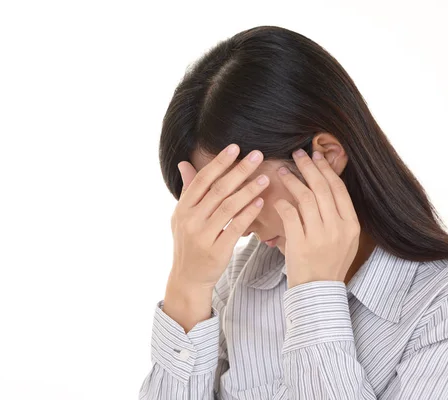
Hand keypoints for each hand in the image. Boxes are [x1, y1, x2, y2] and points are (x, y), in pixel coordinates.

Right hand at [169, 144, 269, 289]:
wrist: (188, 277)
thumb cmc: (189, 243)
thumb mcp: (182, 217)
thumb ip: (187, 190)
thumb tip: (184, 163)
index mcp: (183, 208)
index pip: (202, 179)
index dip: (219, 162)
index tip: (236, 147)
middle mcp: (191, 220)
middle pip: (218, 190)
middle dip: (239, 170)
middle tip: (258, 155)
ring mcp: (203, 235)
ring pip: (229, 207)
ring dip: (248, 190)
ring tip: (265, 178)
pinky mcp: (217, 250)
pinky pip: (235, 227)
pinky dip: (248, 213)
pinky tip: (260, 202)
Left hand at [273, 149, 360, 288]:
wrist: (318, 291)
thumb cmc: (329, 263)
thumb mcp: (345, 239)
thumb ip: (339, 214)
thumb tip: (326, 183)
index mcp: (351, 224)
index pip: (338, 188)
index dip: (326, 169)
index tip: (316, 155)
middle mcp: (338, 228)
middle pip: (322, 188)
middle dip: (309, 167)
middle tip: (298, 154)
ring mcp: (320, 236)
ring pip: (305, 198)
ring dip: (293, 181)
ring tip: (283, 171)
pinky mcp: (301, 244)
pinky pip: (290, 215)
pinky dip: (283, 203)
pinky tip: (278, 199)